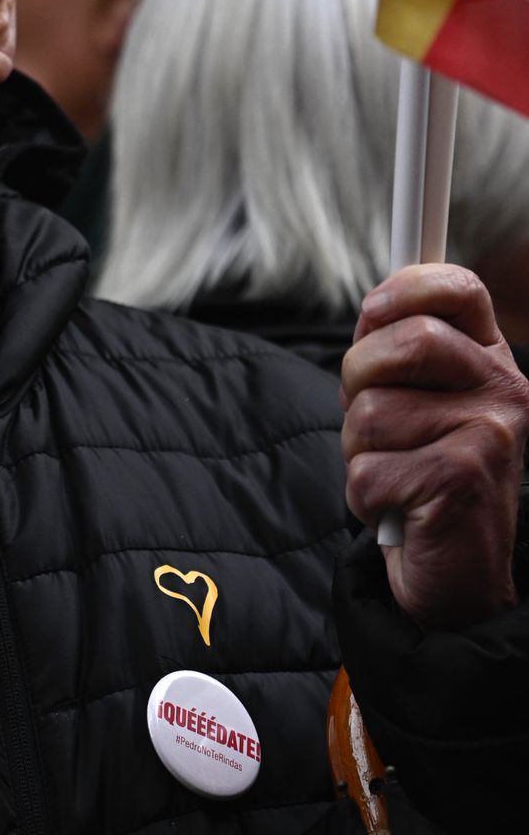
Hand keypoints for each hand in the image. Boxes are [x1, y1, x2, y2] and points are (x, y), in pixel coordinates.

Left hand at [341, 264, 528, 628]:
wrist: (461, 576)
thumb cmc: (427, 478)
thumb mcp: (419, 405)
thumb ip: (398, 355)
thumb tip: (371, 310)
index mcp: (492, 364)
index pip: (461, 290)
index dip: (409, 286)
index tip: (373, 309)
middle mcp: (504, 393)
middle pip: (405, 341)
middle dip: (360, 379)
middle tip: (370, 421)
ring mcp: (488, 436)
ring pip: (371, 412)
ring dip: (360, 450)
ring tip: (395, 475)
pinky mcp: (459, 482)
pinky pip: (366, 470)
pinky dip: (364, 496)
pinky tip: (399, 511)